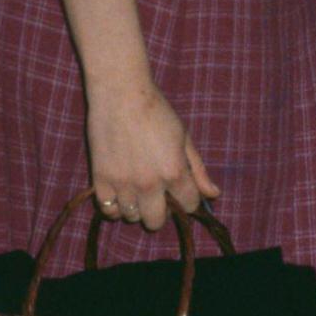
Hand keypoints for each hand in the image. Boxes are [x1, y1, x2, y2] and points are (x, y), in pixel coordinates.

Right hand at [86, 76, 220, 229]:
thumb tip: (213, 195)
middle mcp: (149, 184)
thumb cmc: (156, 111)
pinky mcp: (101, 179)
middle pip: (156, 222)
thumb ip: (198, 170)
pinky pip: (108, 210)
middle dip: (160, 211)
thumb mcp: (184, 137)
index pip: (188, 206)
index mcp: (174, 172)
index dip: (186, 199)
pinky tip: (120, 193)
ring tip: (136, 189)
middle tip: (156, 195)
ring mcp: (123, 184)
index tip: (180, 191)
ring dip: (136, 207)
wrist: (121, 93)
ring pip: (132, 217)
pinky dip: (114, 206)